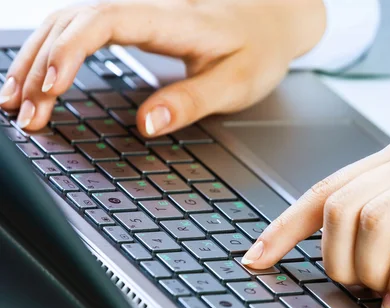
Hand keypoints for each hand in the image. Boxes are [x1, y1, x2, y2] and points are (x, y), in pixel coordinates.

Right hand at [0, 0, 324, 134]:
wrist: (273, 20)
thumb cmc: (259, 49)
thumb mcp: (237, 82)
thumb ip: (192, 101)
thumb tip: (145, 125)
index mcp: (173, 19)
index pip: (105, 20)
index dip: (70, 51)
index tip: (50, 89)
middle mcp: (148, 8)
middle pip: (73, 20)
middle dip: (40, 65)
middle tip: (25, 115)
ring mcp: (139, 12)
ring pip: (70, 22)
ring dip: (38, 59)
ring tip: (15, 102)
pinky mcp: (136, 23)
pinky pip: (83, 30)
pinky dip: (55, 53)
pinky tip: (41, 79)